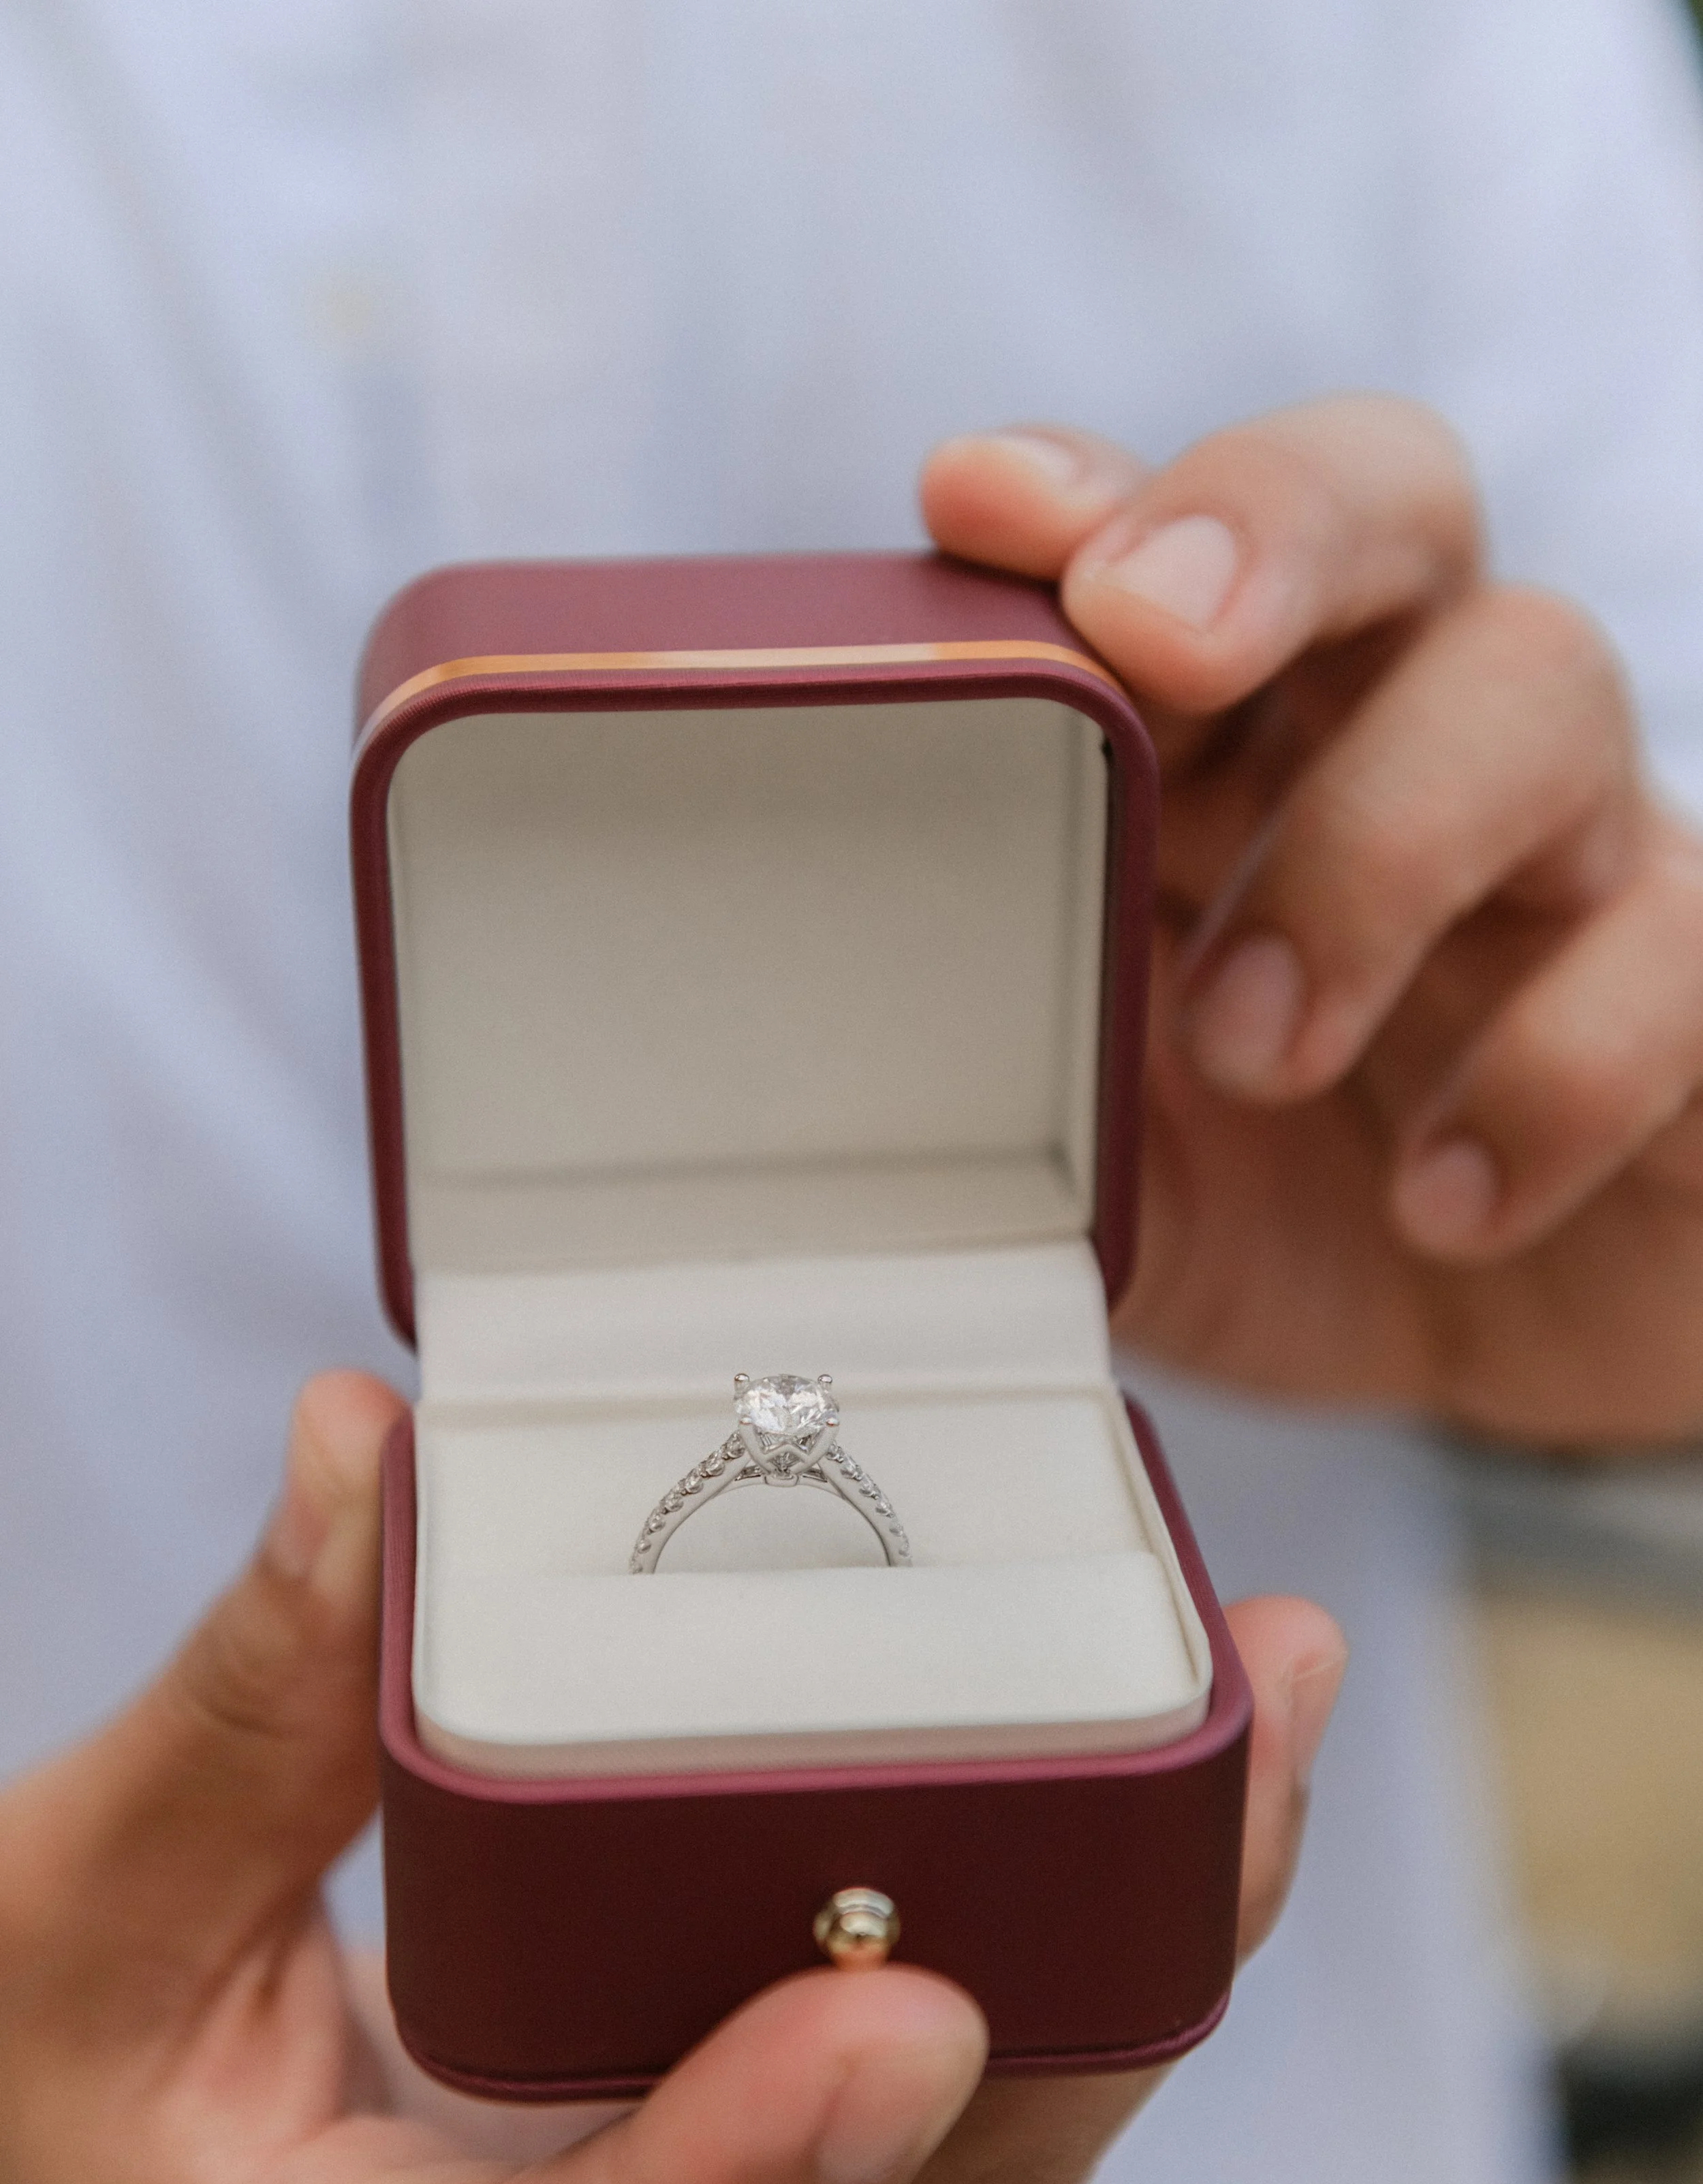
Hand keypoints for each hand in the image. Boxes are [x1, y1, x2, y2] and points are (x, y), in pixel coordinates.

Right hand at [0, 1372, 1340, 2183]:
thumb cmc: (44, 2083)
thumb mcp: (86, 1901)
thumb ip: (241, 1700)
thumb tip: (365, 1464)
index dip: (761, 2172)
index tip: (905, 2013)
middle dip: (1098, 1991)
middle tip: (1240, 1743)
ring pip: (972, 2143)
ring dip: (1138, 1938)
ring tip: (1257, 1706)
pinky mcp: (733, 2143)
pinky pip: (946, 2069)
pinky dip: (1064, 1918)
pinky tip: (1145, 1760)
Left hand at [924, 401, 1702, 1446]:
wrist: (1486, 1338)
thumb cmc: (1266, 1204)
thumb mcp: (1097, 1161)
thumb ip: (994, 1099)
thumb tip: (810, 1108)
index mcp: (1224, 744)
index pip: (1176, 540)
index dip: (1097, 495)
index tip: (979, 507)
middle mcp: (1397, 736)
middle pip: (1389, 496)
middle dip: (1272, 527)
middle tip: (1158, 643)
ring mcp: (1564, 848)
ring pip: (1543, 682)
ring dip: (1375, 845)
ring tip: (1250, 1043)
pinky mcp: (1694, 989)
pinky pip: (1674, 953)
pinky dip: (1551, 1071)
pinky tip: (1439, 1200)